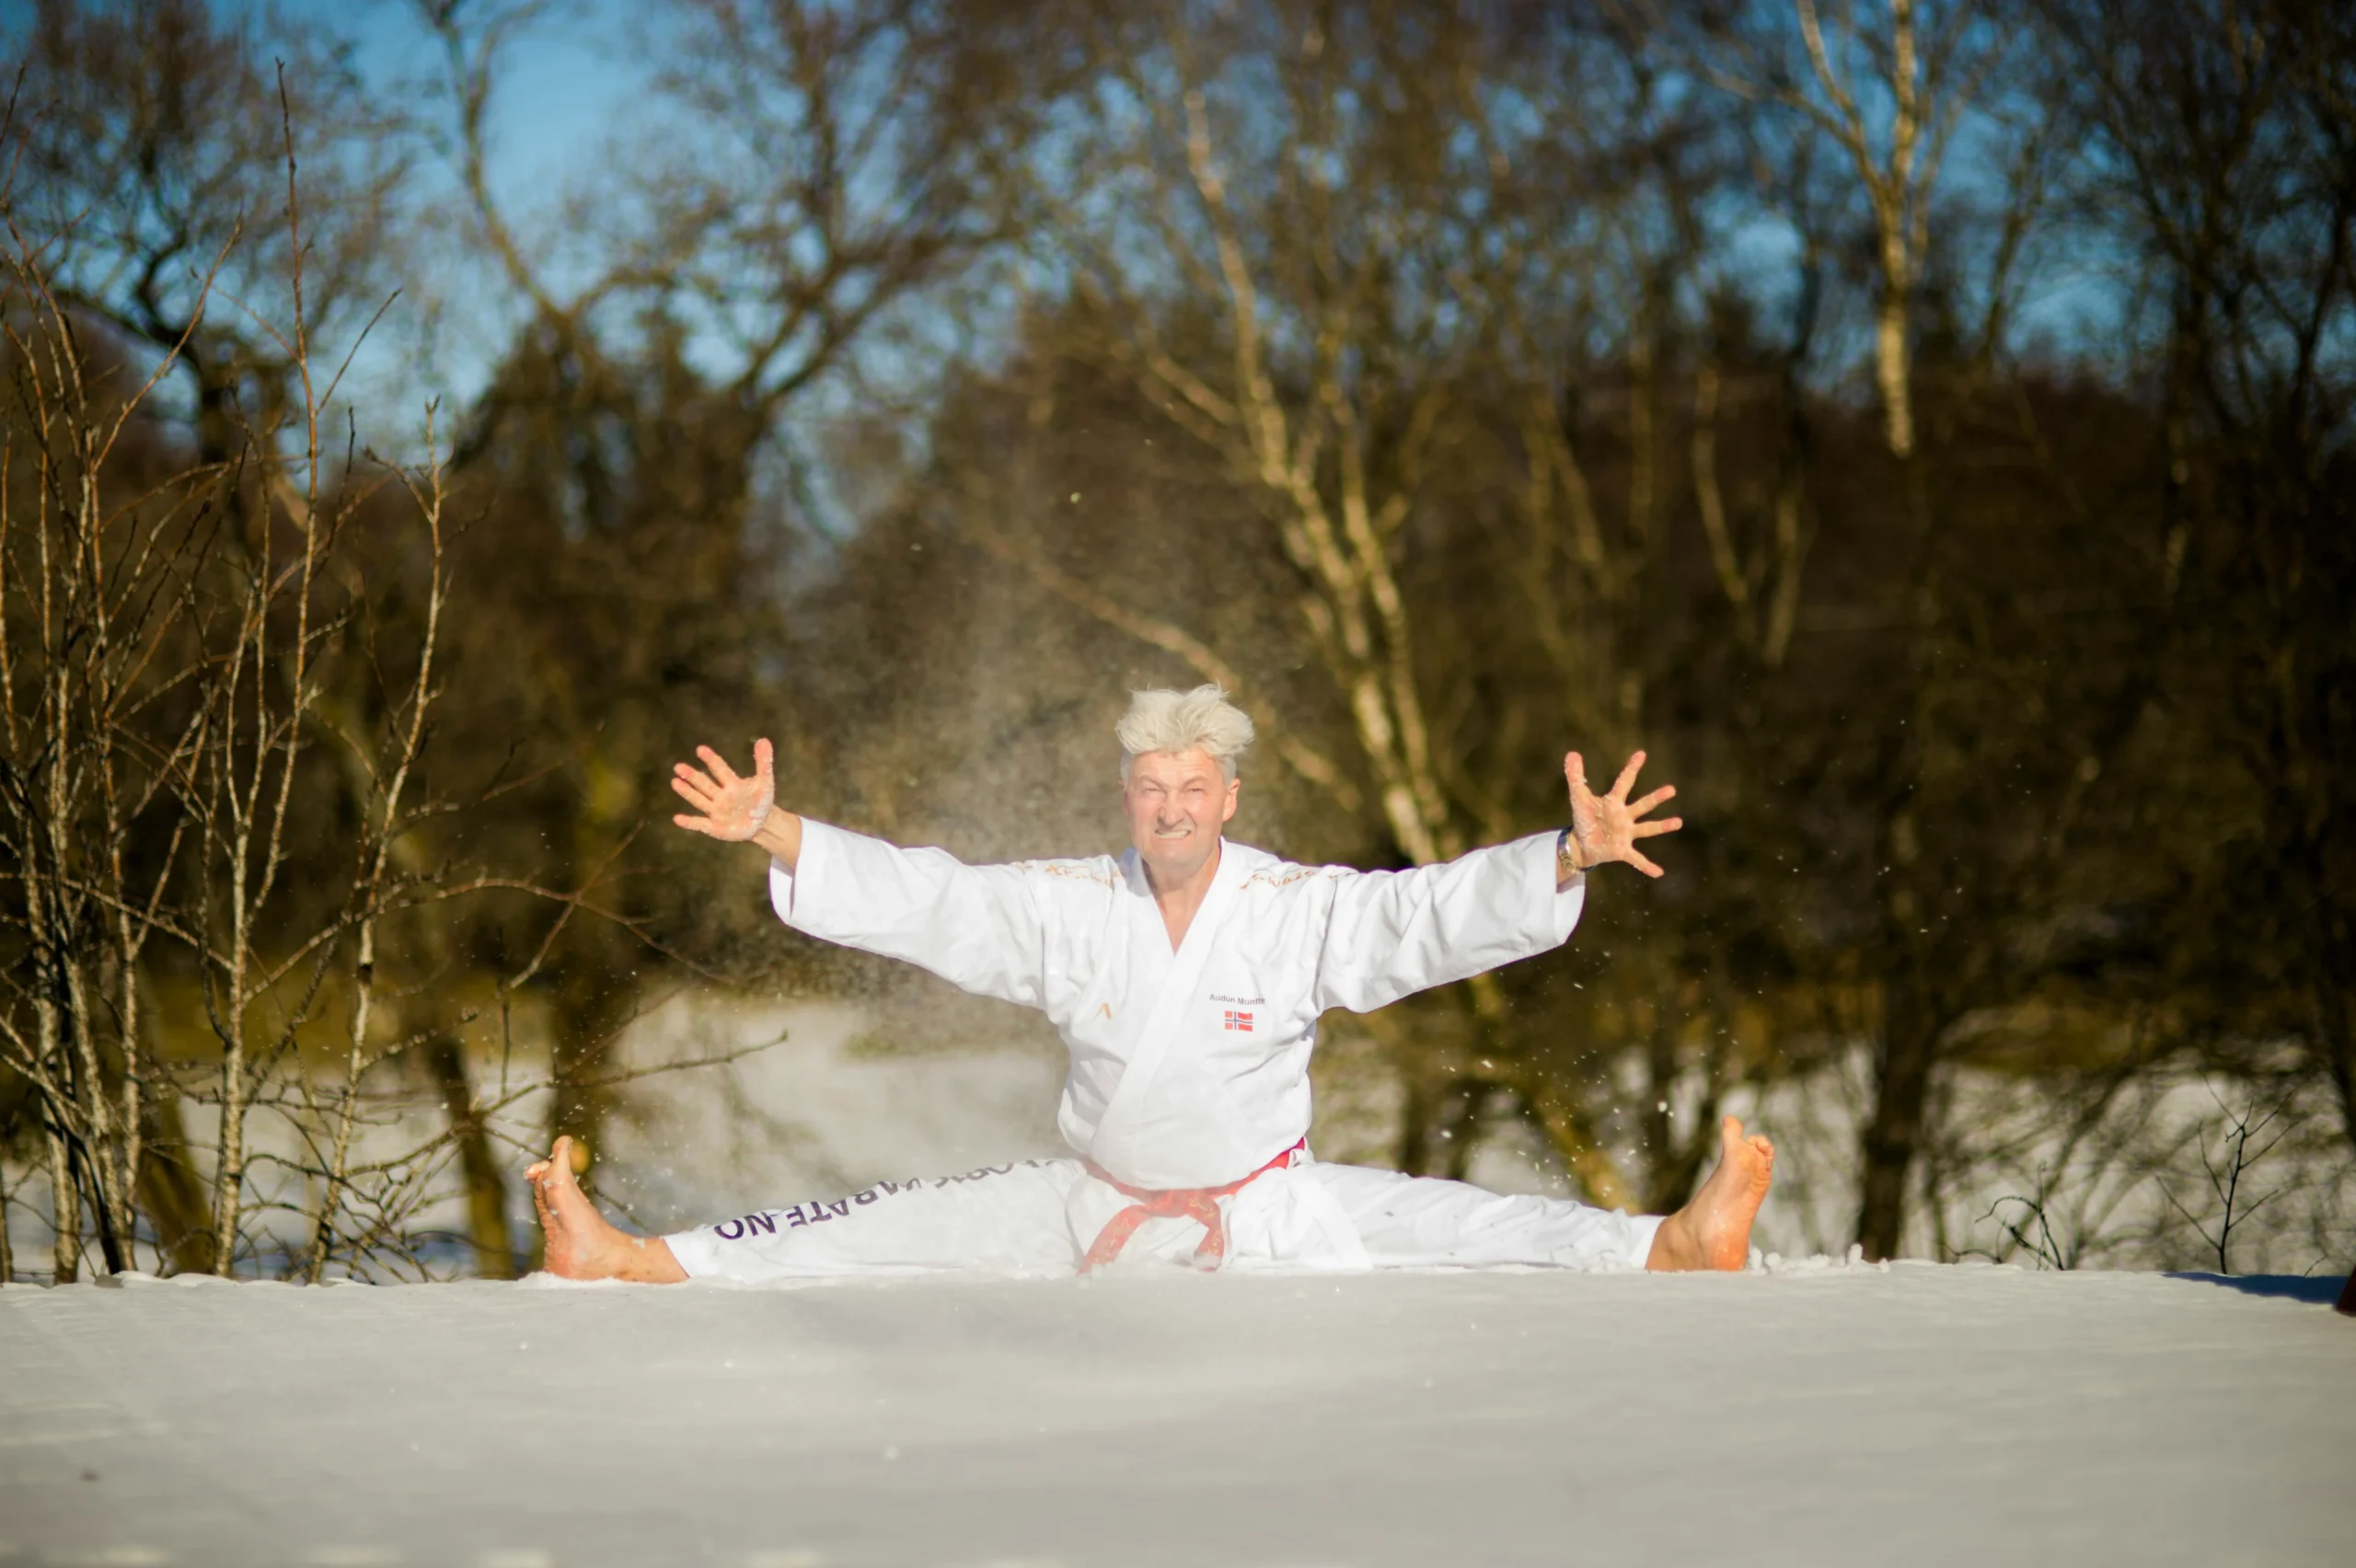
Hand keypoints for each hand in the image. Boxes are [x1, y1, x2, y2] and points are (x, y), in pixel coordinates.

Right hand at [670, 739, 775, 840]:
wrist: (762, 823)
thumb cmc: (761, 800)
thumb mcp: (765, 782)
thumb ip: (764, 763)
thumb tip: (763, 740)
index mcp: (732, 784)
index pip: (720, 770)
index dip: (712, 760)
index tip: (700, 749)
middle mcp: (720, 796)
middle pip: (705, 784)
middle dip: (692, 776)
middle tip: (678, 767)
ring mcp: (716, 811)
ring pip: (699, 800)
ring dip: (688, 792)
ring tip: (675, 782)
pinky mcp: (715, 827)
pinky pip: (700, 824)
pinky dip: (689, 822)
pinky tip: (677, 818)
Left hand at [1563, 749, 1682, 878]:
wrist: (1581, 844)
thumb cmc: (1585, 819)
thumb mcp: (1578, 798)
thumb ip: (1575, 776)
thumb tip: (1572, 753)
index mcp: (1614, 802)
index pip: (1624, 782)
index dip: (1631, 768)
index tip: (1641, 754)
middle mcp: (1624, 816)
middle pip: (1642, 805)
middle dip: (1656, 798)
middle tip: (1671, 790)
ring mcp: (1626, 833)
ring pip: (1646, 828)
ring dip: (1661, 826)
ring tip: (1678, 822)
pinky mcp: (1622, 850)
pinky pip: (1636, 859)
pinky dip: (1647, 866)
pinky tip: (1659, 872)